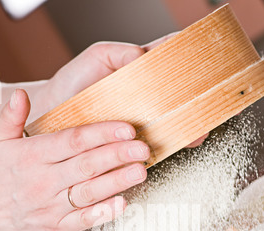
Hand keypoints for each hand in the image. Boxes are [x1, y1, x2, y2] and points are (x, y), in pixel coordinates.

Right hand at [0, 89, 148, 230]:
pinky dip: (103, 213)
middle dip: (117, 155)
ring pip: (89, 192)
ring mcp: (52, 206)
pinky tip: (122, 203)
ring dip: (117, 182)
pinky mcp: (58, 227)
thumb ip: (10, 118)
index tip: (126, 128)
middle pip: (87, 165)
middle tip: (142, 148)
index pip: (72, 141)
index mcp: (32, 156)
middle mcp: (44, 181)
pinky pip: (83, 220)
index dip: (101, 133)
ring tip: (140, 171)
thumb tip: (20, 95)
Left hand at [32, 40, 208, 147]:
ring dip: (188, 124)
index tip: (210, 58)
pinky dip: (169, 144)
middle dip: (197, 98)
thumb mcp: (97, 58)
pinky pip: (153, 143)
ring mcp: (138, 121)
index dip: (191, 58)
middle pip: (178, 97)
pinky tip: (181, 142)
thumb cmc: (73, 83)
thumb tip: (143, 55)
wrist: (51, 114)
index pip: (170, 61)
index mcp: (138, 73)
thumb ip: (120, 53)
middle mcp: (143, 99)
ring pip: (171, 123)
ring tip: (199, 126)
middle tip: (211, 99)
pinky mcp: (130, 142)